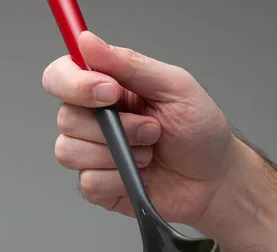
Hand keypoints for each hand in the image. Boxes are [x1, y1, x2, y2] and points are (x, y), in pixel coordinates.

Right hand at [42, 31, 243, 228]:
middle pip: (66, 117)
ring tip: (150, 154)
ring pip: (69, 151)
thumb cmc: (200, 131)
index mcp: (108, 88)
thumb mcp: (175, 87)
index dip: (75, 84)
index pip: (61, 76)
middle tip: (153, 130)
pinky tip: (142, 177)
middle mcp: (95, 119)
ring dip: (119, 155)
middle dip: (117, 128)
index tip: (110, 92)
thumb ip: (130, 64)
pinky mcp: (99, 185)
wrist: (214, 179)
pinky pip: (89, 182)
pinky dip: (120, 180)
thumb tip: (88, 41)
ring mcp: (94, 153)